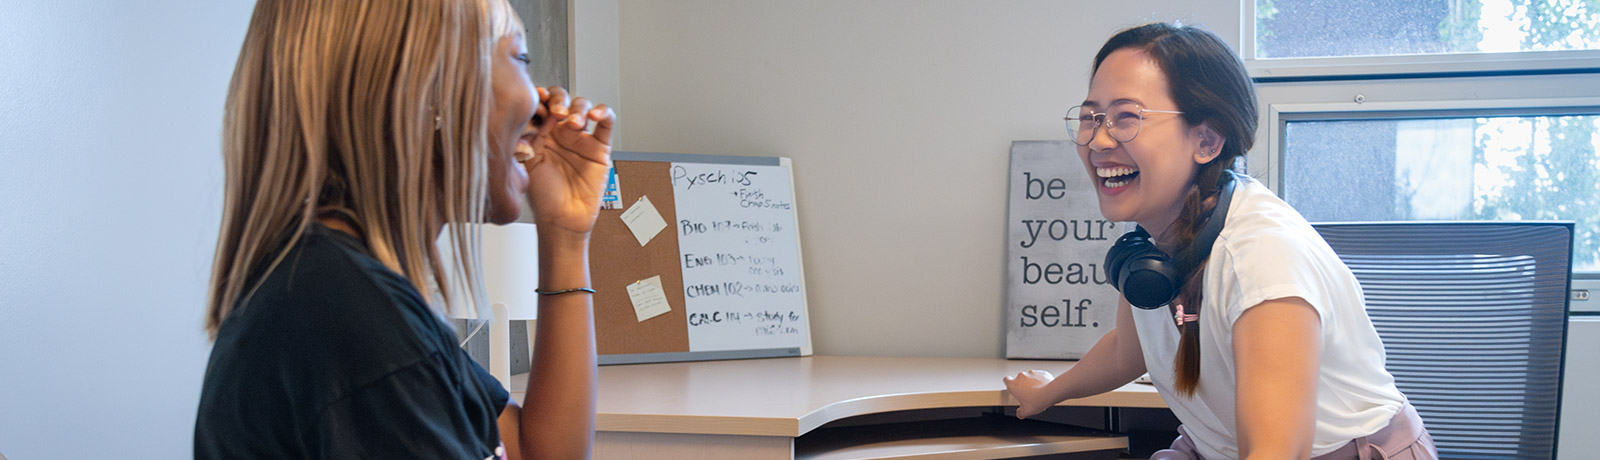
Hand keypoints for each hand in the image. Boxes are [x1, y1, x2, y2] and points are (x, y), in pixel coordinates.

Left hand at [522, 86, 614, 236]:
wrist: (562, 219)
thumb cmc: (543, 197)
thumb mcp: (526, 162)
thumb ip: (527, 137)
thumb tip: (528, 114)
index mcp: (540, 132)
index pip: (541, 104)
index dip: (539, 97)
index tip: (536, 98)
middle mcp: (560, 132)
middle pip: (562, 99)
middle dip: (558, 99)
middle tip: (555, 111)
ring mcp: (581, 138)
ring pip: (583, 106)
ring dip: (577, 107)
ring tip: (572, 122)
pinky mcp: (600, 147)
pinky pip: (606, 123)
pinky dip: (603, 112)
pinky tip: (594, 116)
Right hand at [1003, 370, 1055, 418]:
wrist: (1050, 393)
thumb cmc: (1036, 400)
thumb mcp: (1026, 412)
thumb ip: (1020, 413)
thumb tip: (1020, 413)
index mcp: (1013, 385)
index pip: (1006, 380)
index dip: (1009, 384)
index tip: (1012, 387)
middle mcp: (1021, 377)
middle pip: (1019, 379)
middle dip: (1023, 385)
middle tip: (1028, 395)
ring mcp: (1031, 373)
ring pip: (1030, 377)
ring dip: (1032, 383)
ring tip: (1038, 392)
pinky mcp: (1041, 372)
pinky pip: (1039, 376)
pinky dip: (1041, 380)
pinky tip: (1044, 388)